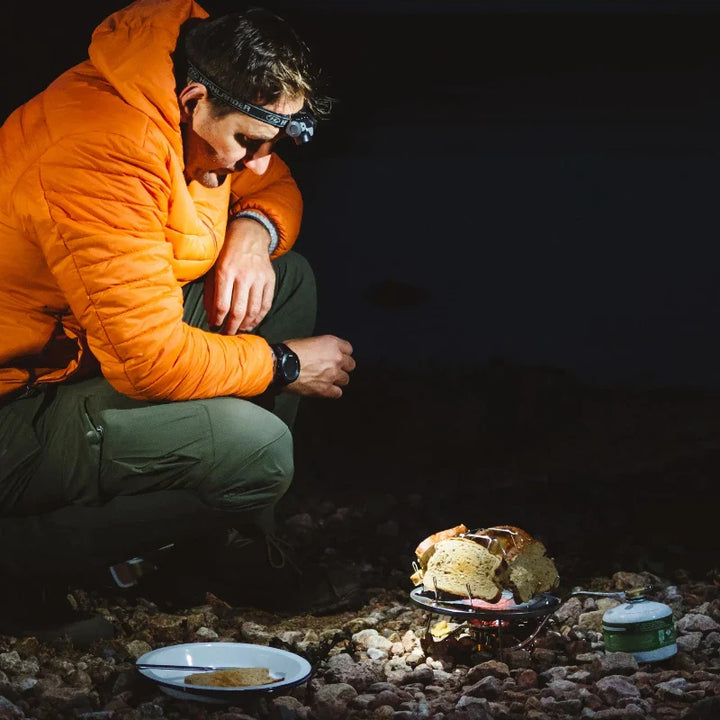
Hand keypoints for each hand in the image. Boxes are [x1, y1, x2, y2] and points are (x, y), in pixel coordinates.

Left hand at [204, 217, 274, 333]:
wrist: (249, 235)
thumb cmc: (226, 254)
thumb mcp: (213, 269)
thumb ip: (210, 293)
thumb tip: (211, 318)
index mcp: (225, 271)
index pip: (222, 304)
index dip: (218, 320)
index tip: (214, 326)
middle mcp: (243, 275)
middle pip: (238, 311)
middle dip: (231, 327)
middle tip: (226, 335)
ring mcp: (259, 278)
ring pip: (253, 310)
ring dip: (245, 325)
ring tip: (238, 330)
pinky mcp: (270, 280)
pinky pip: (266, 305)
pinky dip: (259, 318)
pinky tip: (251, 323)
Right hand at [284, 335, 355, 398]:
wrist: (280, 365)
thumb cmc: (289, 352)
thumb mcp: (307, 341)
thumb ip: (320, 348)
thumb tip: (321, 354)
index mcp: (331, 343)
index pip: (349, 349)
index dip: (342, 353)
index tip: (338, 356)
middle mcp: (336, 358)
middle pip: (350, 365)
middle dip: (343, 367)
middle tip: (334, 368)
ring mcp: (332, 374)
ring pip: (346, 379)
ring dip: (338, 379)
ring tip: (329, 379)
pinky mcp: (326, 389)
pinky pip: (338, 393)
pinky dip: (333, 392)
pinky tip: (327, 389)